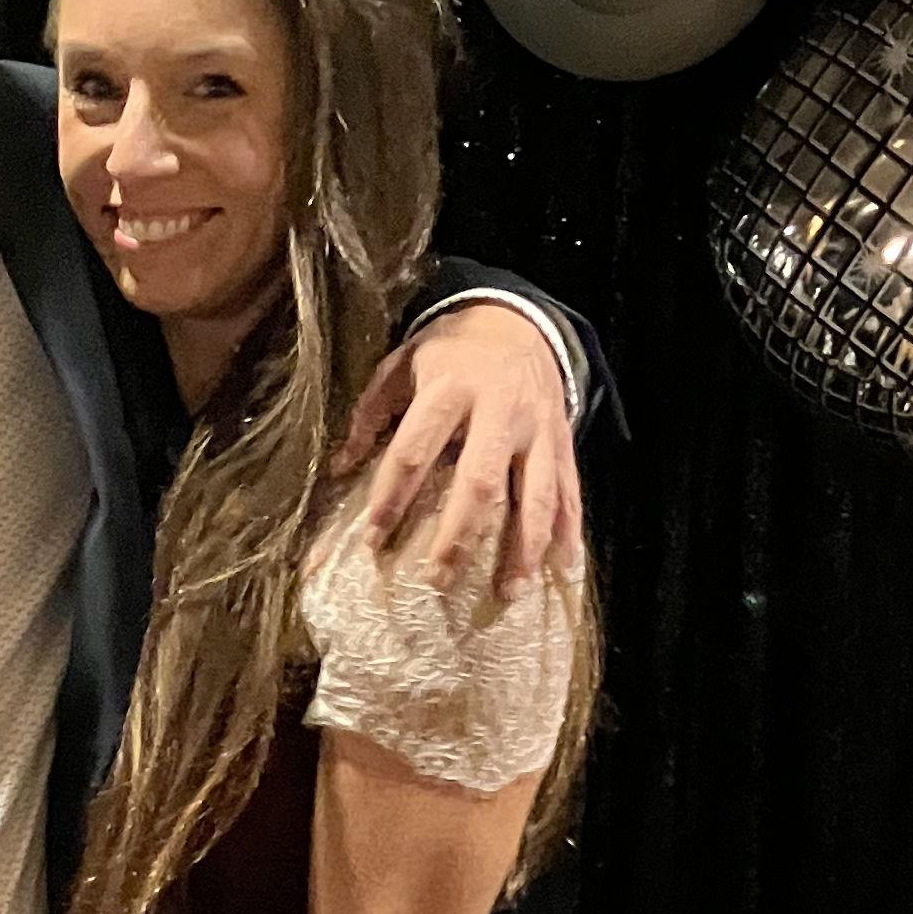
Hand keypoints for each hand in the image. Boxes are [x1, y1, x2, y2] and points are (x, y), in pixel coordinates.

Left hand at [343, 298, 575, 596]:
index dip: (391, 496)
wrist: (517, 321)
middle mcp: (499, 409)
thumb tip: (343, 465)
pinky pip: (569, 489)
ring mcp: (537, 427)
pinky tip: (562, 566)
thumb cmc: (451, 353)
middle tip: (438, 579)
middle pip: (480, 481)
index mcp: (450, 387)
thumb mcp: (404, 364)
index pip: (415, 449)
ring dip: (523, 547)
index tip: (373, 539)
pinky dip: (568, 529)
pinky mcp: (563, 439)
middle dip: (459, 535)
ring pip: (534, 494)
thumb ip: (372, 412)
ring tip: (507, 592)